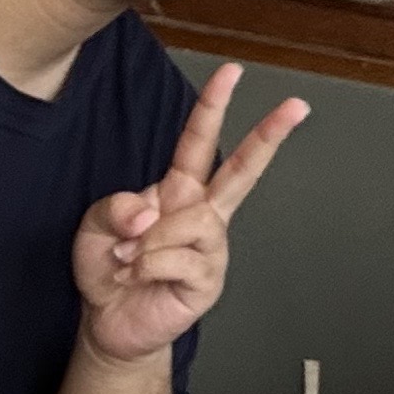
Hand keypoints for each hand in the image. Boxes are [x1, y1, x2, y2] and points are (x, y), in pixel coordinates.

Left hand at [72, 65, 303, 365]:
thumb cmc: (108, 267)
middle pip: (243, 170)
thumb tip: (153, 209)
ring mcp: (210, 249)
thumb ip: (118, 206)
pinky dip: (149, 264)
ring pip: (195, 222)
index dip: (213, 105)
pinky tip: (136, 275)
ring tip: (127, 259)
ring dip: (151, 240)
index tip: (231, 72)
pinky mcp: (208, 281)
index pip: (199, 140)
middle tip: (297, 106)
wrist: (108, 321)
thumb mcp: (96, 225)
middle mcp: (202, 214)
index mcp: (178, 190)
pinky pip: (182, 259)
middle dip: (268, 136)